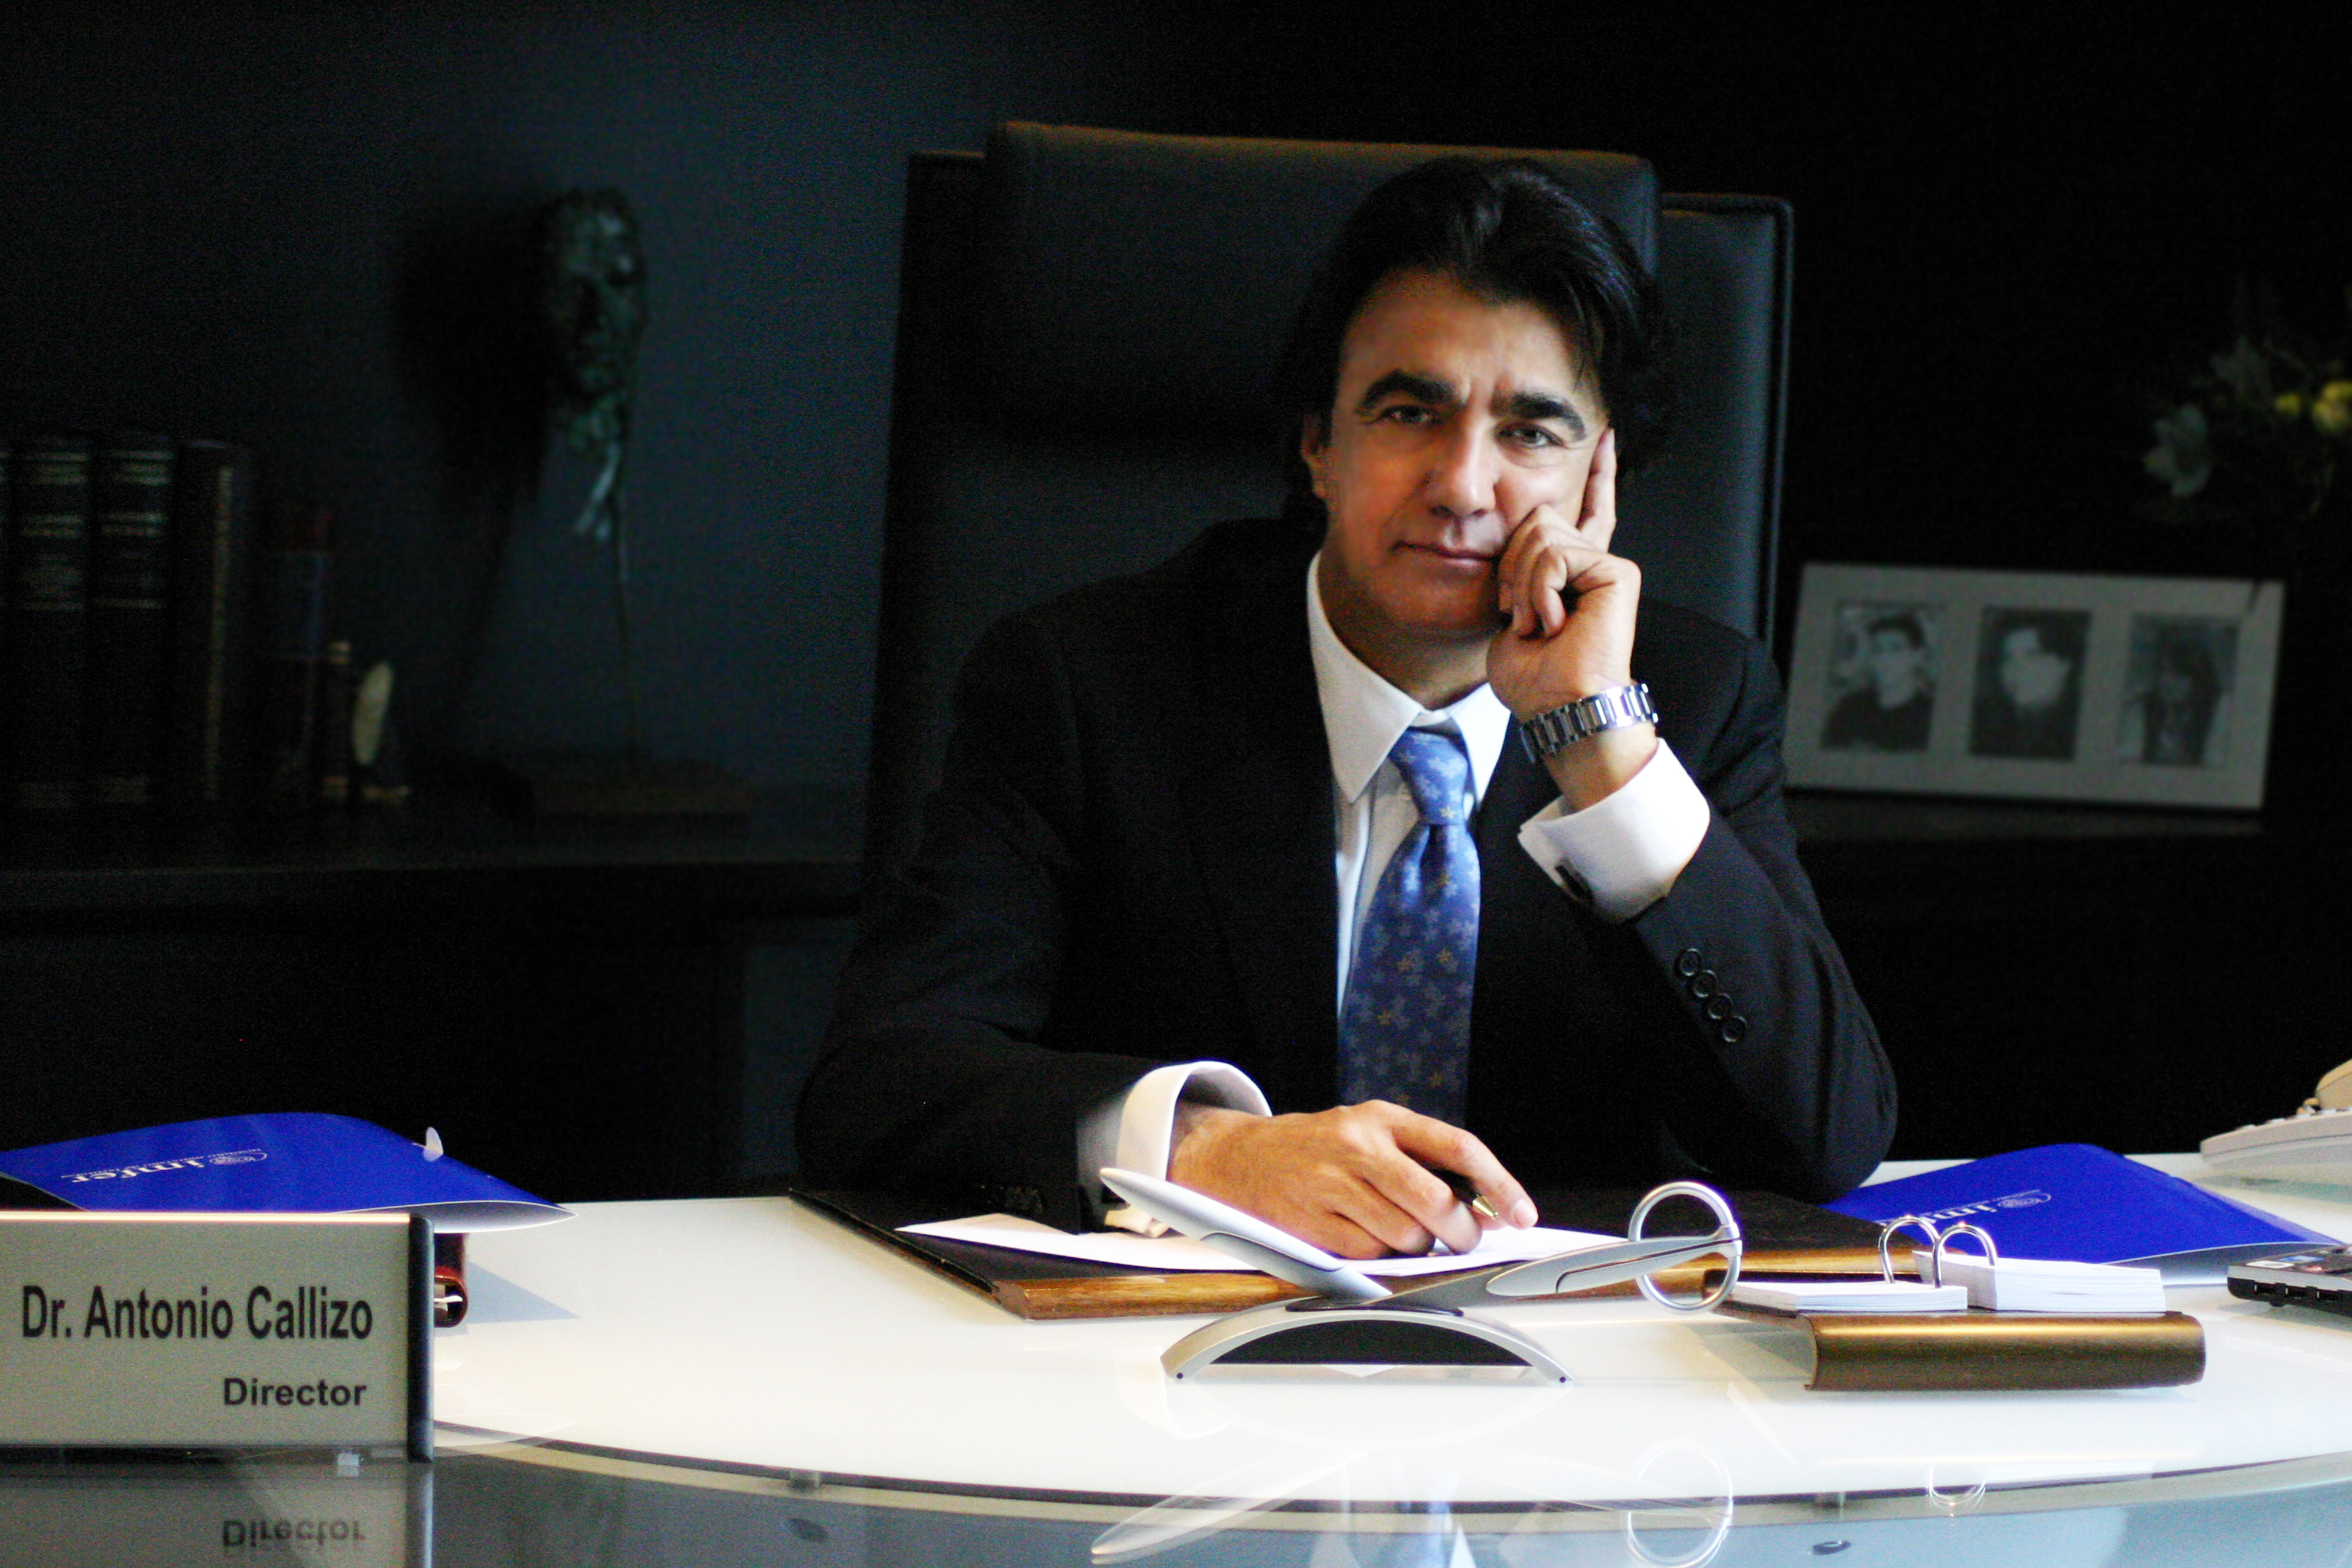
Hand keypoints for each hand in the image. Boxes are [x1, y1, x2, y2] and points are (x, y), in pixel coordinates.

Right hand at [1168, 1101, 1536, 1259]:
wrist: (1240, 1158)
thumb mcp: (1370, 1132)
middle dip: (1461, 1232)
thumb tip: (1484, 1208)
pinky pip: (1370, 1255)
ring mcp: (1333, 1184)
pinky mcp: (1312, 1222)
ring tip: (1400, 1233)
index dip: (1498, 1184)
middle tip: (1462, 1240)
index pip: (1458, 1147)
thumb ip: (1423, 1161)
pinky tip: (1367, 1239)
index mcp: (1382, 1118)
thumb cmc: (1318, 1149)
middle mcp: (1359, 1146)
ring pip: (1407, 1235)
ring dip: (1417, 1247)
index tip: (1521, 1214)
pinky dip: (1380, 1258)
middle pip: (1436, 1201)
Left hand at [1485, 428, 1654, 807]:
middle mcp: (1596, 562)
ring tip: (1538, 625)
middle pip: (1536, 517)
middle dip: (1510, 565)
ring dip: (1522, 585)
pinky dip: (1539, 591)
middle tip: (1518, 616)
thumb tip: (1517, 540)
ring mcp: (1609, 564)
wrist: (1560, 708)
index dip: (1598, 474)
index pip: (1588, 511)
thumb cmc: (1535, 680)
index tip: (1605, 436)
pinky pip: (1554, 556)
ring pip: (1540, 533)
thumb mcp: (1511, 616)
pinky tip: (1554, 623)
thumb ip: (1517, 574)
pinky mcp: (1616, 571)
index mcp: (1575, 572)